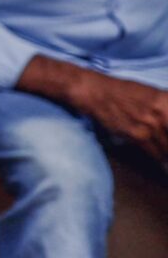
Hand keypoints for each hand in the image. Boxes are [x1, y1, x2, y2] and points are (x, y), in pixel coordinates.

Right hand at [50, 62, 167, 161]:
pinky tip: (165, 165)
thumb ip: (166, 108)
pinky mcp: (138, 136)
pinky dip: (163, 161)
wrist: (96, 92)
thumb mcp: (153, 94)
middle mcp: (163, 114)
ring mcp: (151, 126)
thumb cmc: (124, 92)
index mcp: (167, 101)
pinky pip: (157, 154)